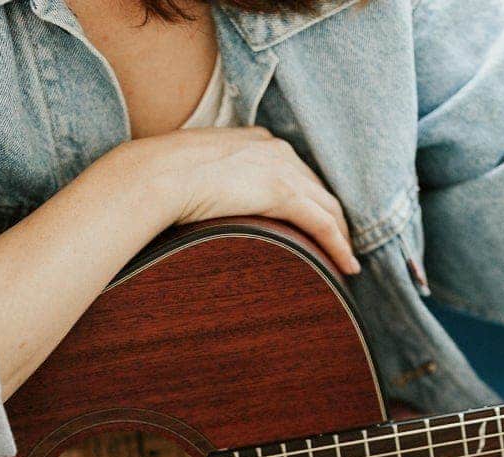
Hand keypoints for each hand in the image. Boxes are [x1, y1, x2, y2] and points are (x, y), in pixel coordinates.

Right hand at [120, 127, 360, 274]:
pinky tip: (347, 266)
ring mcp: (281, 169)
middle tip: (342, 245)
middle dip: (334, 217)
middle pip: (318, 189)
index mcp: (256, 142)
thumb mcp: (196, 174)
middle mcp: (276, 150)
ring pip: (327, 207)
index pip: (296, 173)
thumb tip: (210, 204)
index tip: (318, 222)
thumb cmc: (162, 179)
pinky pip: (322, 223)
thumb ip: (215, 184)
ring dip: (342, 236)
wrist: (156, 176)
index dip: (311, 199)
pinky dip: (338, 245)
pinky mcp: (281, 192)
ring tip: (347, 262)